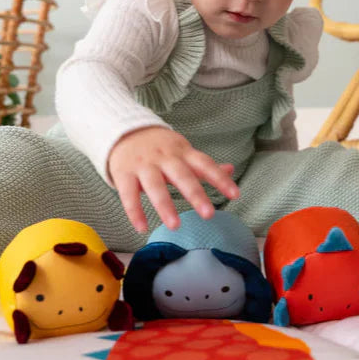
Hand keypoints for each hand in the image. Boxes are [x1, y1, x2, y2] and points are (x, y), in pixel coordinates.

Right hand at [108, 126, 238, 232]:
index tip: (235, 194)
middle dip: (195, 194)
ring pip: (155, 186)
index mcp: (182, 153)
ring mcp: (143, 165)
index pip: (205, 164)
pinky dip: (134, 212)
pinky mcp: (124, 174)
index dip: (220, 178)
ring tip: (175, 226)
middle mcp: (165, 158)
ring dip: (165, 206)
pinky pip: (128, 194)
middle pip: (182, 175)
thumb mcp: (182, 151)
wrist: (123, 131)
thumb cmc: (159, 147)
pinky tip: (142, 228)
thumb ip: (203, 165)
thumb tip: (231, 169)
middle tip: (209, 214)